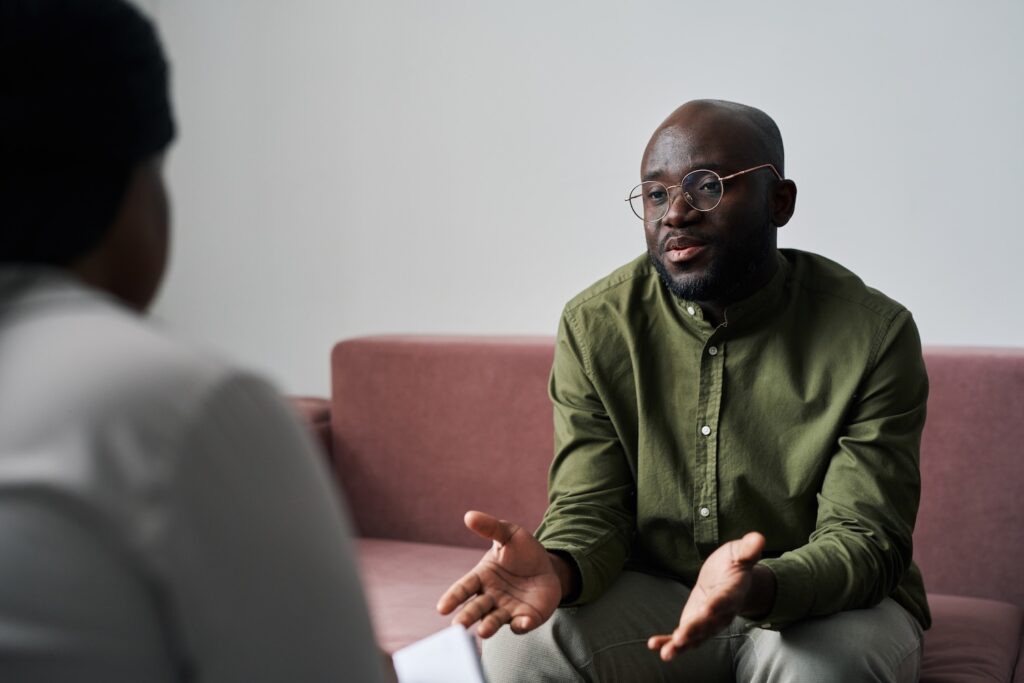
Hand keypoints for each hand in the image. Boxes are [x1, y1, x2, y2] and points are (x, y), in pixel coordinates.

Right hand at [437, 511, 561, 637]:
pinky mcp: (526, 618)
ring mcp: (507, 609)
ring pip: (494, 621)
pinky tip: (522, 622)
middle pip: (475, 608)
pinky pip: (521, 624)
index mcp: (481, 577)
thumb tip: (469, 515)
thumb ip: (491, 528)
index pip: (463, 588)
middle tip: (458, 626)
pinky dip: (521, 625)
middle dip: (466, 617)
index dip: (453, 598)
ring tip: (482, 632)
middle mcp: (490, 597)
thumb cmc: (522, 550)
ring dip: (488, 627)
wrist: (549, 566)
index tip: (442, 608)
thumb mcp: (508, 534)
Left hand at [647, 532, 765, 660]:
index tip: (708, 608)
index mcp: (731, 593)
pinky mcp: (694, 624)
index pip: (725, 599)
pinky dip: (668, 642)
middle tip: (681, 637)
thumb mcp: (740, 553)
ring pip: (695, 636)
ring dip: (681, 645)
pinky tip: (654, 645)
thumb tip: (758, 537)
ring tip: (667, 653)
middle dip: (694, 630)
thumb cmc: (734, 564)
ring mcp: (707, 622)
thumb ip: (747, 549)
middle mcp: (720, 613)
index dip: (717, 604)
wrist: (732, 581)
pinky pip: (682, 637)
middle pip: (708, 623)